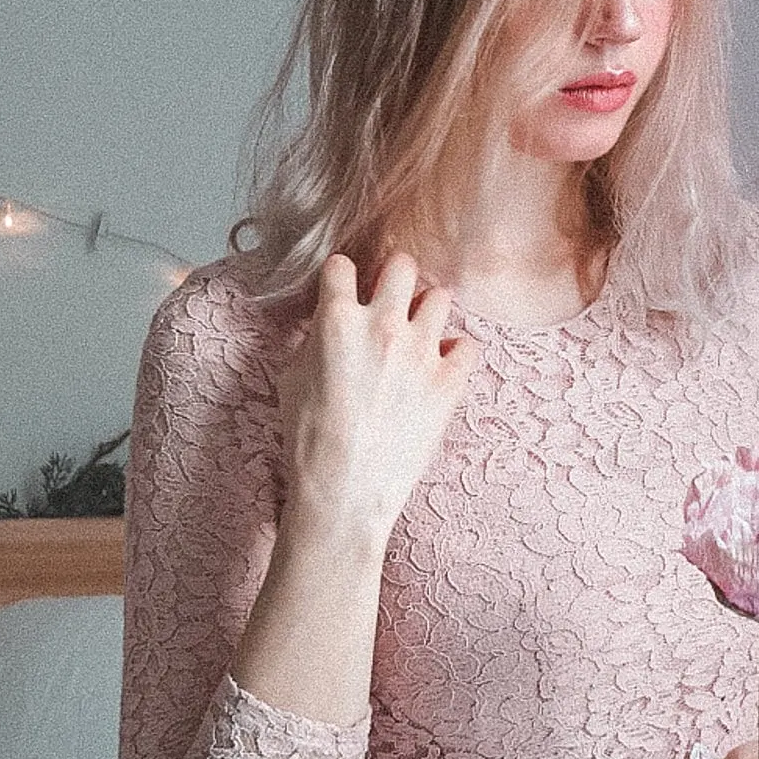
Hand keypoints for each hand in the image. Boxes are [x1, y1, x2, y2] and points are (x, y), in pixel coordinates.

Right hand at [275, 251, 478, 542]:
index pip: (341, 266)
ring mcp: (420, 353)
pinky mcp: (449, 382)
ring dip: (426, 313)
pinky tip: (439, 370)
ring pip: (441, 297)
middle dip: (394, 278)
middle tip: (390, 301)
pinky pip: (467, 345)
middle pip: (402, 265)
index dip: (341, 280)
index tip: (344, 292)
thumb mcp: (291, 380)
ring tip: (416, 338)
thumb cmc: (308, 442)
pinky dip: (455, 354)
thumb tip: (327, 324)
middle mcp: (382, 327)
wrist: (344, 493)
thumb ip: (314, 340)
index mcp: (336, 322)